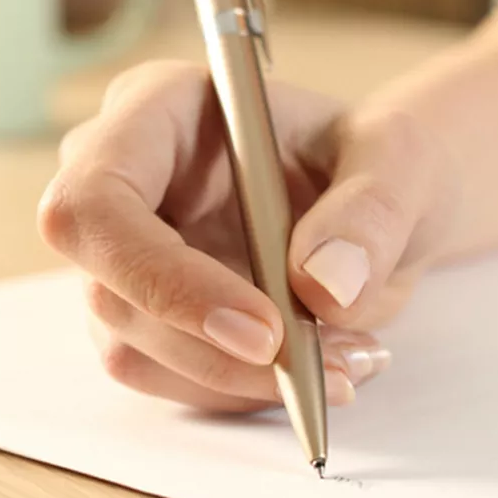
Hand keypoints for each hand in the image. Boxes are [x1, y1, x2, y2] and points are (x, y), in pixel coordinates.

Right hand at [38, 61, 454, 411]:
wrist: (385, 206)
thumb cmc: (377, 158)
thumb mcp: (400, 160)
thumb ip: (370, 211)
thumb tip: (325, 286)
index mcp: (159, 109)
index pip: (97, 202)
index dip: (161, 276)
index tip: (262, 329)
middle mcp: (122, 178)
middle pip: (109, 288)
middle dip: (214, 348)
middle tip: (325, 367)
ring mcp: (124, 253)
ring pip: (132, 347)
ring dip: (238, 377)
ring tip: (346, 359)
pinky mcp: (145, 312)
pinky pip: (166, 375)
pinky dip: (241, 388)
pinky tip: (317, 365)